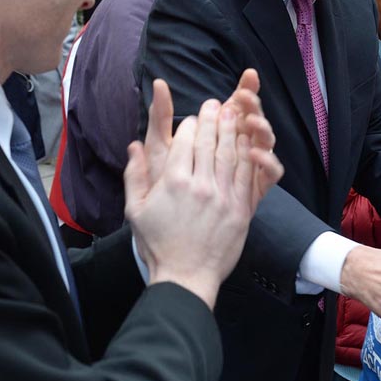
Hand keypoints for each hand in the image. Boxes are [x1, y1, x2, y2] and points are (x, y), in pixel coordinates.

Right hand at [124, 79, 282, 308]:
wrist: (185, 276)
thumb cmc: (157, 245)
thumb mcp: (135, 210)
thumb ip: (134, 175)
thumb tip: (132, 147)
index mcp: (173, 182)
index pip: (185, 141)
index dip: (190, 124)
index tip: (192, 118)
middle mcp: (199, 185)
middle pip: (209, 141)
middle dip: (212, 119)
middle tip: (215, 103)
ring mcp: (222, 196)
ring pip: (230, 153)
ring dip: (231, 130)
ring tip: (232, 113)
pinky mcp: (240, 209)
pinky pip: (245, 174)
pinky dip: (247, 154)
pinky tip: (247, 142)